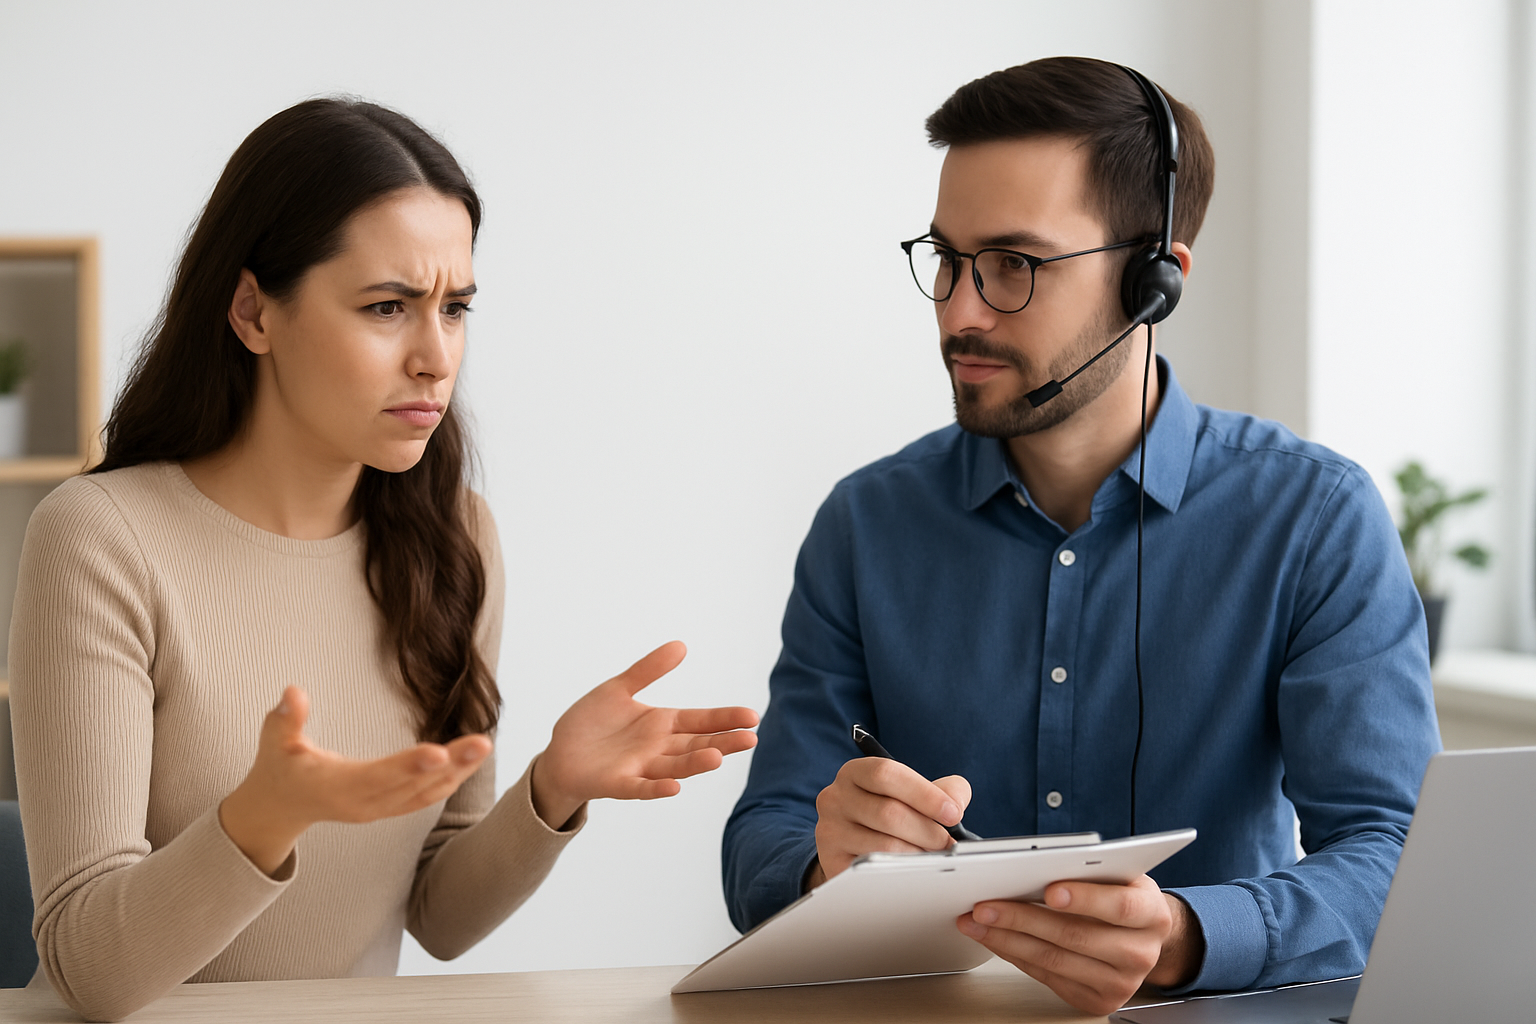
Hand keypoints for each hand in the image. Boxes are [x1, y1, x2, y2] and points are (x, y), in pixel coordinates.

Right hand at [220, 686, 491, 874]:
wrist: (277, 808)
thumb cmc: (277, 767)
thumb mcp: (273, 741)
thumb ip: (285, 718)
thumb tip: (292, 691)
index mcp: (336, 788)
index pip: (379, 776)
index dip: (409, 765)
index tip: (440, 752)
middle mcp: (363, 804)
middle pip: (413, 785)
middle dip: (450, 765)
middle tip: (482, 743)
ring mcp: (377, 810)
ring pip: (425, 793)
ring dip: (457, 772)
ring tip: (483, 747)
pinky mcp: (386, 808)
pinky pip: (423, 798)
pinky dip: (447, 782)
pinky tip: (468, 763)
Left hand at [529, 641, 759, 828]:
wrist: (560, 754)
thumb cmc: (593, 724)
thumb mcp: (619, 688)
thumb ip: (648, 670)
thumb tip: (681, 645)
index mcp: (662, 724)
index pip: (700, 721)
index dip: (725, 719)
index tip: (752, 716)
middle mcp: (658, 748)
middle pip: (696, 745)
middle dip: (723, 742)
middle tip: (751, 738)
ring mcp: (639, 767)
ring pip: (674, 766)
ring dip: (695, 764)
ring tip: (718, 757)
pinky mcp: (616, 783)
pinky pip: (639, 787)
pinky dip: (656, 788)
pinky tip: (673, 787)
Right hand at [808, 756, 971, 886]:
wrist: (854, 846)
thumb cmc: (889, 814)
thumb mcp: (913, 794)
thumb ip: (943, 791)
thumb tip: (956, 804)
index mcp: (855, 773)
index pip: (886, 774)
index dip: (924, 794)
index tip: (953, 813)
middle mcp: (835, 797)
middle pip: (888, 813)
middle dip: (928, 831)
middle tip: (948, 844)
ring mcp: (829, 831)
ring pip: (884, 846)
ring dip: (918, 854)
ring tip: (934, 858)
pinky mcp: (832, 863)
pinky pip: (875, 870)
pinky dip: (902, 872)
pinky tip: (914, 871)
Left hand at [956, 875, 1203, 1014]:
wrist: (1144, 938)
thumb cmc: (1123, 897)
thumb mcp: (1119, 877)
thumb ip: (1089, 872)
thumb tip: (1032, 866)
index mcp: (1151, 914)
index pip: (1120, 907)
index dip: (1086, 899)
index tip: (1051, 890)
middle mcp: (1140, 953)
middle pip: (1075, 936)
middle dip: (1023, 918)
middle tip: (986, 904)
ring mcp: (1120, 983)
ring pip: (1054, 961)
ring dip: (1007, 939)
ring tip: (977, 921)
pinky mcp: (1098, 1000)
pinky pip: (1047, 977)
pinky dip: (1015, 955)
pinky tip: (995, 938)